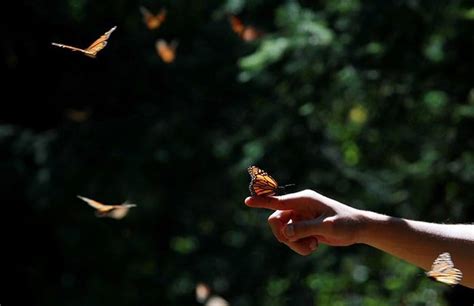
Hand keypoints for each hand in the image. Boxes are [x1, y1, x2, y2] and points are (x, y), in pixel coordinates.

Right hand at [245, 190, 364, 254]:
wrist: (358, 229)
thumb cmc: (346, 224)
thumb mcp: (327, 227)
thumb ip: (305, 228)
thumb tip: (285, 232)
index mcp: (304, 199)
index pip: (278, 201)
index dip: (261, 202)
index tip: (247, 201)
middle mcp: (298, 206)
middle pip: (275, 221)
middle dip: (284, 235)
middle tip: (298, 243)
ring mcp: (299, 216)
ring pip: (282, 232)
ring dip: (294, 243)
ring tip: (312, 246)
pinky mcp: (301, 226)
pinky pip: (290, 238)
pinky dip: (299, 245)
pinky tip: (314, 245)